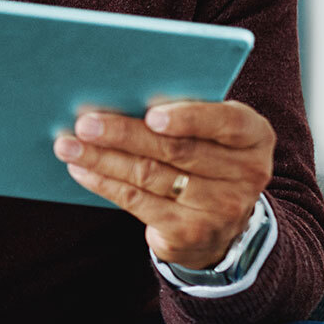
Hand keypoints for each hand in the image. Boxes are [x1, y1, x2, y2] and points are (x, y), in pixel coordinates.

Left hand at [53, 100, 274, 269]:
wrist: (221, 224)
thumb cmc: (205, 157)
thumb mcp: (211, 133)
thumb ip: (183, 112)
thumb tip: (116, 91)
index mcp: (255, 137)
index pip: (226, 123)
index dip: (189, 118)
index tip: (152, 114)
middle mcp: (246, 174)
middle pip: (176, 150)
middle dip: (124, 134)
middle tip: (84, 122)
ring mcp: (221, 208)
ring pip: (150, 175)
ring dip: (102, 158)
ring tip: (68, 145)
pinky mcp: (190, 232)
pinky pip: (138, 202)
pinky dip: (104, 183)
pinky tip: (80, 170)